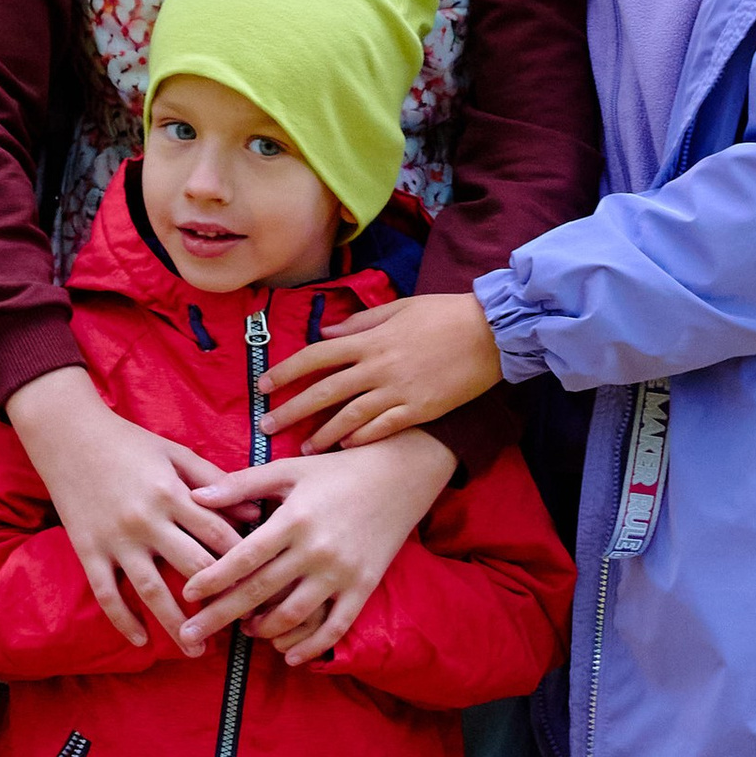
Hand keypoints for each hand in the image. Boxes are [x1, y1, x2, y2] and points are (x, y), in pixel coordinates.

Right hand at [7, 366, 240, 651]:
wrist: (67, 434)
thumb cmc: (128, 441)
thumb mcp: (175, 453)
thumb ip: (214, 483)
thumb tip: (254, 513)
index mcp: (172, 493)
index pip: (218, 535)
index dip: (244, 561)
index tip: (263, 583)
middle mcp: (146, 521)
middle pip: (193, 568)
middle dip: (220, 599)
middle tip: (241, 624)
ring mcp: (116, 540)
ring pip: (152, 591)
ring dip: (176, 625)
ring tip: (196, 649)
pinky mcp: (88, 551)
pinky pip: (107, 595)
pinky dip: (123, 621)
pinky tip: (141, 642)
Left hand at [181, 434, 454, 664]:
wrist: (400, 476)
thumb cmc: (337, 471)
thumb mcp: (288, 470)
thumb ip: (241, 484)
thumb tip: (194, 497)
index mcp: (294, 518)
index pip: (245, 556)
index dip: (214, 577)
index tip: (188, 594)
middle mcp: (316, 549)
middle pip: (261, 591)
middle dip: (221, 615)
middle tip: (190, 634)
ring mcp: (341, 571)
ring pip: (294, 614)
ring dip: (263, 630)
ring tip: (243, 633)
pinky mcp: (363, 586)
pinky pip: (335, 626)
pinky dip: (310, 646)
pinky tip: (289, 656)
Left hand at [262, 292, 503, 445]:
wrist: (491, 332)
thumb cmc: (445, 313)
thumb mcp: (399, 308)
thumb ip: (361, 323)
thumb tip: (328, 331)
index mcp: (370, 340)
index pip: (316, 356)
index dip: (286, 372)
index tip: (264, 386)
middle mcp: (378, 367)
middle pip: (324, 392)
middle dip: (292, 411)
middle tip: (268, 427)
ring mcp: (398, 391)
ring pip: (350, 417)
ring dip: (323, 434)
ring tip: (304, 448)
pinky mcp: (419, 410)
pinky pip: (382, 428)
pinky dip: (360, 438)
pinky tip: (344, 447)